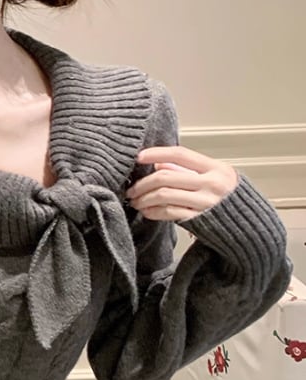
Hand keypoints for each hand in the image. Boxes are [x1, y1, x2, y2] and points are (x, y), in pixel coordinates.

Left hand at [125, 145, 239, 221]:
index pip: (180, 154)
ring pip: (164, 195)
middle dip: (143, 183)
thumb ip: (188, 170)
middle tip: (132, 189)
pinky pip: (168, 213)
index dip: (156, 153)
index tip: (139, 157)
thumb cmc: (229, 200)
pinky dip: (153, 211)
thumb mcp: (214, 177)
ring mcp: (204, 202)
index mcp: (215, 168)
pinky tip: (146, 211)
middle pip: (166, 176)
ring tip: (136, 201)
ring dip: (144, 198)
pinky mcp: (198, 219)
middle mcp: (211, 183)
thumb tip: (160, 163)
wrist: (248, 226)